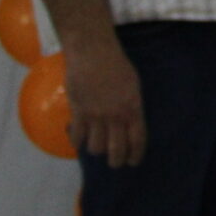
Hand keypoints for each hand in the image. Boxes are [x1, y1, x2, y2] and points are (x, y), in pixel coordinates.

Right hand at [64, 38, 146, 167]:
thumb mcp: (134, 86)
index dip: (135, 155)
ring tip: (96, 146)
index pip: (138, 140)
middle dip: (116, 161)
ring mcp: (96, 116)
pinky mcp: (78, 112)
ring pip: (96, 147)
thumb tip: (129, 122)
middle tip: (114, 163)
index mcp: (133, 109)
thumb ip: (132, 106)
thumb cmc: (117, 65)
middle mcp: (116, 116)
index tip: (133, 162)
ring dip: (96, 150)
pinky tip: (78, 139)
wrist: (93, 53)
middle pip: (116, 150)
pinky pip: (77, 137)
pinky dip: (77, 142)